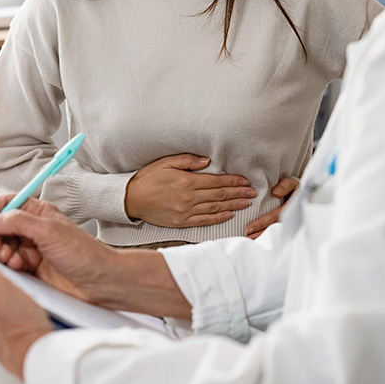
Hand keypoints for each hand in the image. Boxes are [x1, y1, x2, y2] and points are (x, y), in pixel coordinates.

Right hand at [0, 199, 191, 318]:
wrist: (99, 282)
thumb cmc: (84, 253)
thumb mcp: (49, 231)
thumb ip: (18, 221)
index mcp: (38, 213)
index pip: (6, 204)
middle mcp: (32, 230)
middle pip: (0, 227)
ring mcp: (31, 250)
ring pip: (2, 247)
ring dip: (2, 253)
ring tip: (13, 259)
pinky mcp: (30, 270)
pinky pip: (9, 266)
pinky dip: (9, 267)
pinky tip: (19, 269)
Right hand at [124, 154, 257, 227]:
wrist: (131, 199)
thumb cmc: (148, 178)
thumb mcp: (166, 162)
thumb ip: (187, 160)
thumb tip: (207, 161)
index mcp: (187, 182)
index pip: (216, 182)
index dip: (233, 181)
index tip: (245, 181)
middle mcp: (189, 198)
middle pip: (219, 196)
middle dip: (238, 193)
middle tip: (253, 192)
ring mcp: (185, 211)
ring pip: (215, 209)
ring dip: (233, 205)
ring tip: (247, 203)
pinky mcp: (181, 222)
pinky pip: (204, 221)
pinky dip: (218, 218)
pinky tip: (229, 215)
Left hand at [245, 176, 299, 239]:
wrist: (299, 193)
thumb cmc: (292, 188)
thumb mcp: (291, 183)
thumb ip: (285, 186)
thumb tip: (275, 193)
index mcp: (291, 207)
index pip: (276, 216)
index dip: (263, 222)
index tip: (250, 227)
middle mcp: (290, 217)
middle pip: (274, 227)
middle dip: (260, 232)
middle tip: (247, 236)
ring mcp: (288, 222)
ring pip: (275, 231)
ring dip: (261, 236)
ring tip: (249, 239)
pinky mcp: (285, 224)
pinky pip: (275, 231)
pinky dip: (265, 235)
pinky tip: (255, 238)